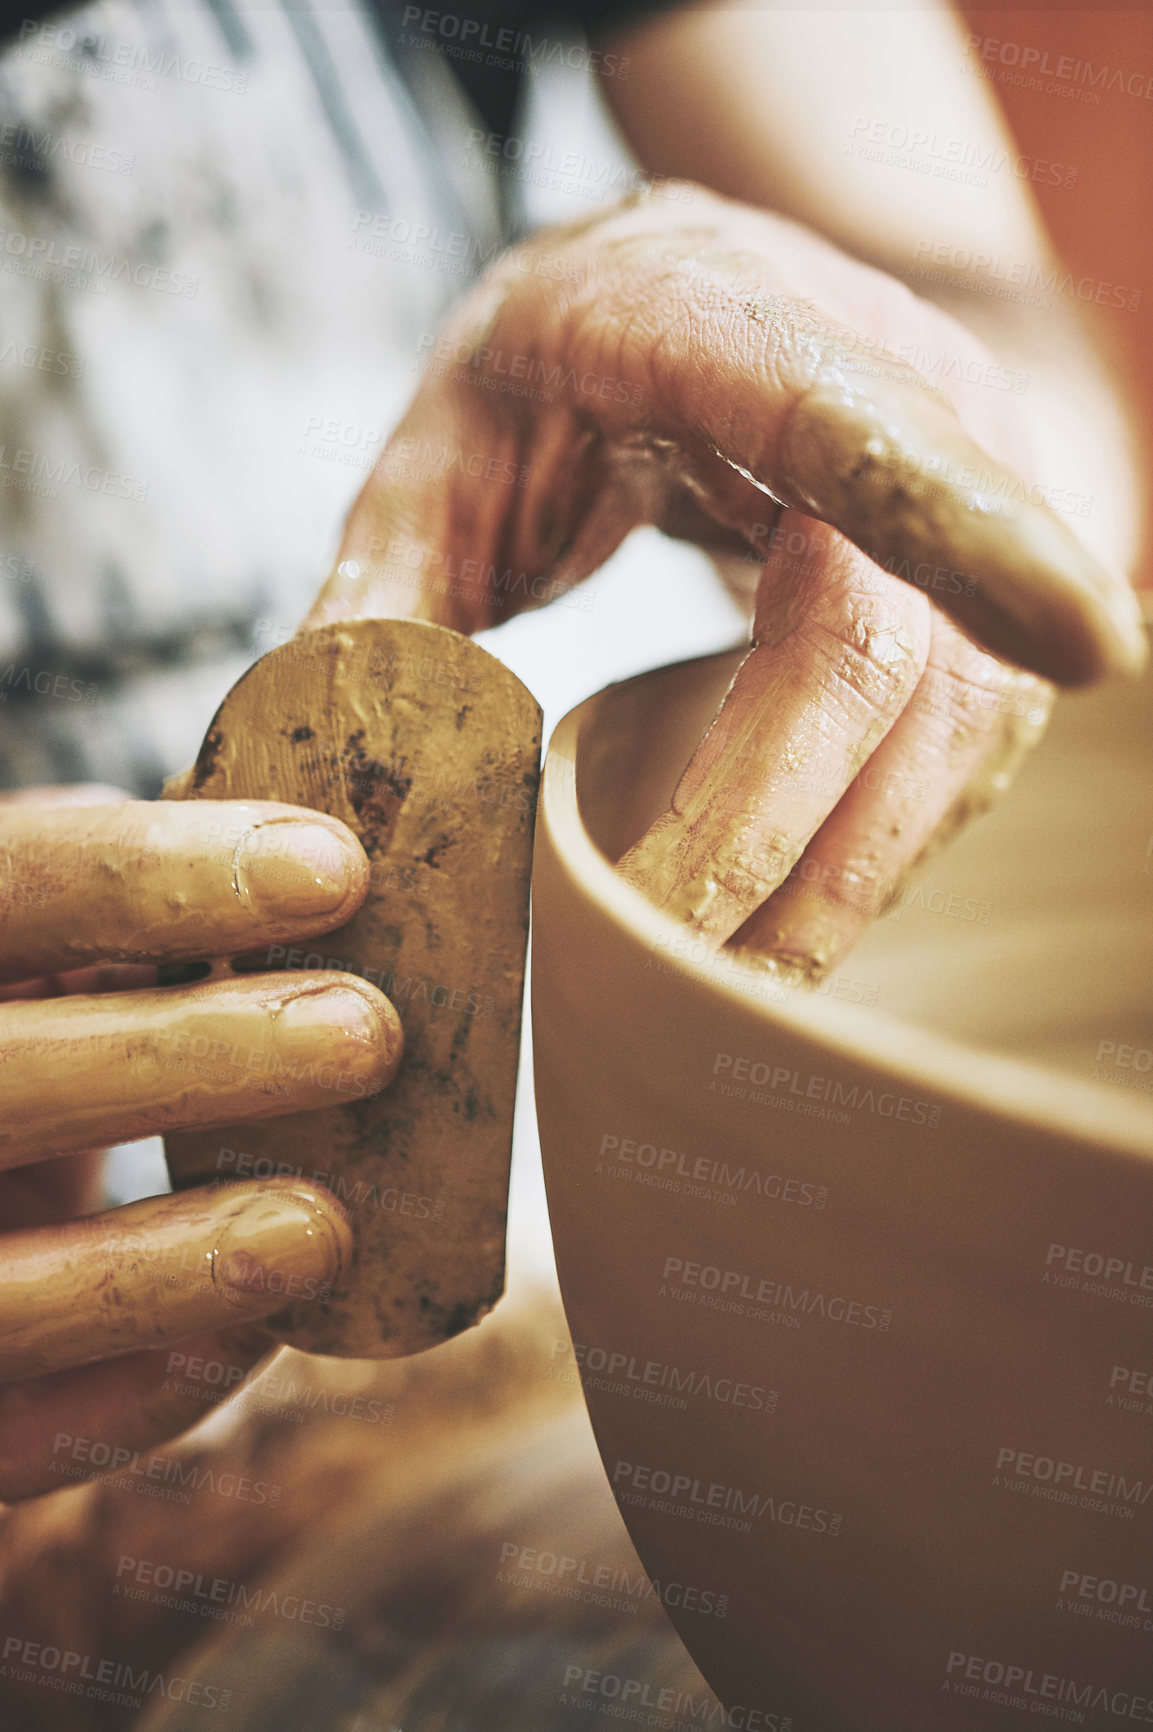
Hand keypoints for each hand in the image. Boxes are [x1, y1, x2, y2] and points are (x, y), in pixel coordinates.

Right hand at [0, 788, 401, 1498]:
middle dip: (189, 1056)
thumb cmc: (26, 1032)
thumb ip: (138, 901)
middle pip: (0, 1078)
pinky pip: (28, 1426)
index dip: (157, 872)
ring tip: (324, 1228)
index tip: (338, 870)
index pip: (15, 882)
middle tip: (368, 1034)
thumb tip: (311, 853)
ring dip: (164, 1264)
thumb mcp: (53, 949)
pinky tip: (259, 1331)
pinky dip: (143, 1390)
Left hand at [307, 183, 1143, 977]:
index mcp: (726, 323)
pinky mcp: (973, 592)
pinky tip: (784, 926)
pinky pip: (956, 751)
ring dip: (839, 875)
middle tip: (654, 964)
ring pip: (951, 720)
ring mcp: (966, 496)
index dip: (967, 523)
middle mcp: (897, 395)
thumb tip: (308, 770)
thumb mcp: (446, 441)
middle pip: (887, 639)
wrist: (705, 290)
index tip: (1075, 644)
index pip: (862, 419)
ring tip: (720, 996)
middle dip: (773, 824)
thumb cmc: (567, 368)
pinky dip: (870, 854)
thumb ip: (384, 587)